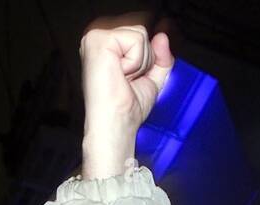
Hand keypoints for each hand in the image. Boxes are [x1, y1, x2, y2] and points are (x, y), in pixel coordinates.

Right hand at [79, 19, 173, 178]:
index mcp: (107, 42)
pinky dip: (136, 62)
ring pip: (141, 33)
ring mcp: (96, 34)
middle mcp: (99, 34)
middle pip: (143, 27)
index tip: (139, 72)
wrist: (116, 124)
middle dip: (146, 57)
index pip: (141, 26)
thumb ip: (160, 54)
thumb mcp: (152, 76)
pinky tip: (120, 75)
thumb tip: (163, 33)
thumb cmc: (127, 107)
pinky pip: (137, 39)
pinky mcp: (98, 39)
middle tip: (128, 80)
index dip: (152, 47)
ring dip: (141, 62)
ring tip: (123, 78)